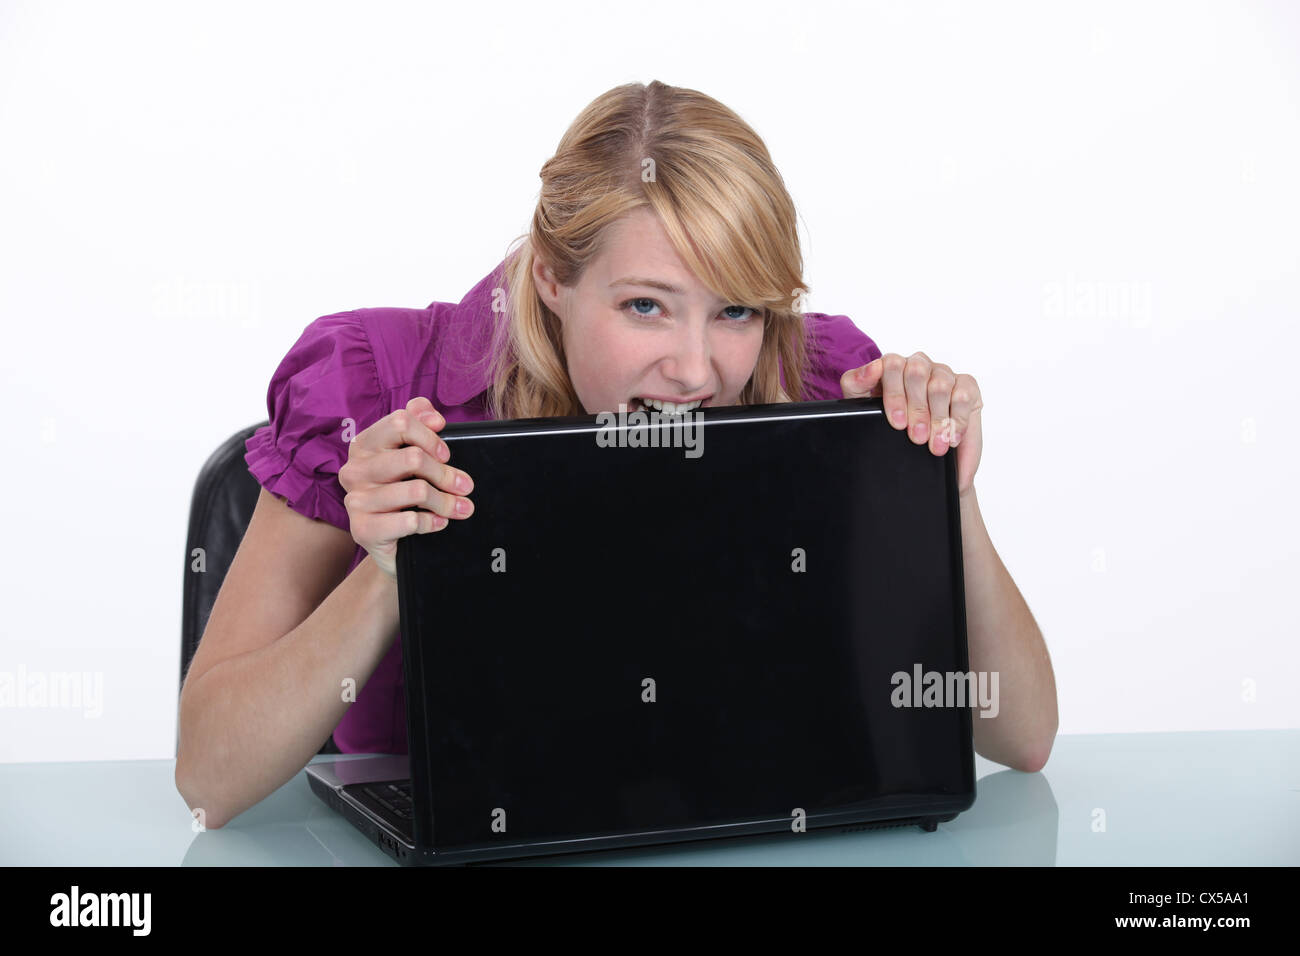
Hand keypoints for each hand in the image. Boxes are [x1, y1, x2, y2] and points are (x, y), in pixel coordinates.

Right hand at [338, 396, 476, 578]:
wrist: (393, 546)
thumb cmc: (404, 497)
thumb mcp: (412, 457)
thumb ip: (419, 425)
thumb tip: (433, 416)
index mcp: (364, 445)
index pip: (400, 422)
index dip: (431, 437)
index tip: (446, 454)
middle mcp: (354, 470)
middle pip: (413, 457)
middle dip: (446, 473)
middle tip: (464, 486)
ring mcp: (355, 500)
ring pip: (416, 490)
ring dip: (446, 502)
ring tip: (459, 508)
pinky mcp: (362, 529)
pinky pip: (409, 520)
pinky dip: (432, 522)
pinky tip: (438, 524)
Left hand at [840, 352, 983, 498]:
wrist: (907, 447)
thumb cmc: (883, 422)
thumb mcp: (861, 406)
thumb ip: (856, 383)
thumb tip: (872, 366)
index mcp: (893, 366)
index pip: (893, 366)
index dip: (895, 395)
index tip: (896, 424)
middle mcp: (919, 365)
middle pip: (918, 373)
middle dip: (917, 410)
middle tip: (916, 438)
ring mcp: (943, 373)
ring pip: (941, 385)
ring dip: (938, 419)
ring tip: (935, 445)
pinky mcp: (966, 385)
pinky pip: (964, 394)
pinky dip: (958, 419)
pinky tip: (952, 437)